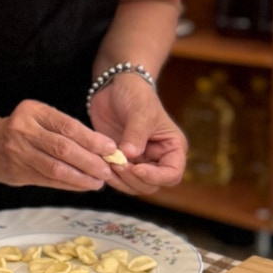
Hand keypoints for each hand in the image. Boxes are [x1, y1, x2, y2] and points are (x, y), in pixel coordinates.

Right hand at [0, 100, 118, 190]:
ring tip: (98, 182)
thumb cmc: (23, 130)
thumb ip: (65, 130)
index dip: (92, 139)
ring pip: (55, 167)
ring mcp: (18, 151)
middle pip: (62, 148)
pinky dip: (68, 184)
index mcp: (33, 111)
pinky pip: (48, 180)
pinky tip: (82, 186)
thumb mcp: (39, 118)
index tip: (111, 148)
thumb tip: (103, 148)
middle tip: (107, 170)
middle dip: (89, 161)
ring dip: (80, 177)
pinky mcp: (17, 171)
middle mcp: (23, 129)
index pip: (67, 126)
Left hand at [87, 79, 185, 195]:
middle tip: (117, 164)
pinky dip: (109, 176)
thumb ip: (136, 135)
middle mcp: (158, 159)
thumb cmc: (136, 94)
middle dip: (133, 179)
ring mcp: (139, 162)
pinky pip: (118, 178)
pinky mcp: (121, 160)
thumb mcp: (140, 112)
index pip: (172, 174)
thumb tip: (130, 156)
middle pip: (150, 185)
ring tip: (107, 164)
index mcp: (172, 148)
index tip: (136, 168)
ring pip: (133, 186)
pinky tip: (99, 164)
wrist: (115, 86)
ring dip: (120, 180)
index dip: (155, 177)